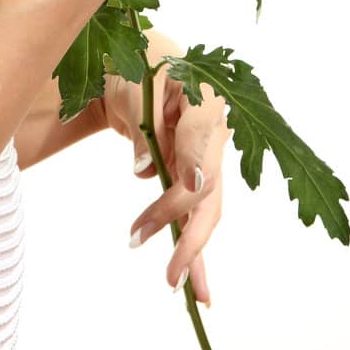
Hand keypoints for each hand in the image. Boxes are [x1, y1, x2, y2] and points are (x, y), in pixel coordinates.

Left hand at [102, 57, 231, 302]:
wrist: (141, 66)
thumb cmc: (139, 63)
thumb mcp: (134, 82)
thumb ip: (141, 123)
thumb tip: (144, 172)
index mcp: (204, 101)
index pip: (198, 138)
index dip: (192, 163)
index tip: (187, 184)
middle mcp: (215, 135)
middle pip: (208, 187)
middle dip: (185, 225)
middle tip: (157, 256)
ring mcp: (207, 159)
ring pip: (207, 210)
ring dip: (192, 248)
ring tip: (177, 284)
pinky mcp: (194, 176)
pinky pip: (195, 215)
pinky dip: (193, 247)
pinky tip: (194, 285)